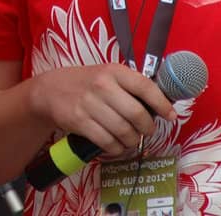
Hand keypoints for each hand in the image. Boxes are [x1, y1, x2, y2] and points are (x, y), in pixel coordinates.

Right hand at [26, 63, 174, 158]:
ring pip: (124, 131)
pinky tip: (116, 145)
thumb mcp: (106, 75)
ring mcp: (89, 104)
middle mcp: (102, 85)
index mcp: (113, 71)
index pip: (145, 87)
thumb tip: (160, 105)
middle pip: (137, 115)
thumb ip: (130, 86)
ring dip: (132, 141)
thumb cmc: (85, 83)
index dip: (162, 104)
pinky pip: (108, 142)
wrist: (49, 90)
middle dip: (147, 129)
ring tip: (131, 139)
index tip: (171, 115)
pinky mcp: (79, 121)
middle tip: (146, 131)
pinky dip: (117, 148)